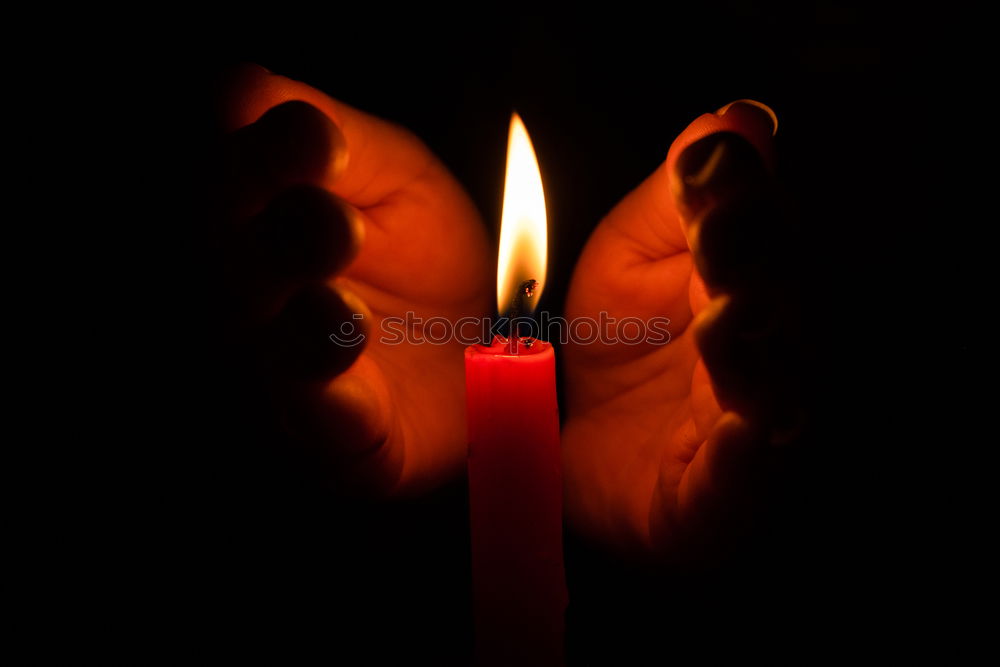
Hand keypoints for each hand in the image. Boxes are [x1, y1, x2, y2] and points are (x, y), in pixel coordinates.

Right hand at [213, 65, 490, 494]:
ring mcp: (291, 375)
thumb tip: (244, 89)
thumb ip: (334, 139)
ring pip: (269, 355)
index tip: (319, 141)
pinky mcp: (342, 441)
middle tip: (336, 225)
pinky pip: (325, 429)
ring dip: (304, 331)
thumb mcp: (392, 177)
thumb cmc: (422, 250)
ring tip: (343, 312)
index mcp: (266, 219)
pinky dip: (335, 408)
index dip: (269, 157)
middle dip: (283, 243)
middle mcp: (260, 298)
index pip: (238, 179)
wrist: (486, 337)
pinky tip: (353, 387)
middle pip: (236, 270)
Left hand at [562, 101, 804, 559]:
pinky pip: (738, 483)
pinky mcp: (718, 502)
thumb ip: (677, 195)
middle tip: (714, 229)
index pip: (760, 229)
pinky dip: (741, 460)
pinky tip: (736, 430)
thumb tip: (734, 114)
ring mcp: (749, 431)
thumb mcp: (631, 256)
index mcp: (745, 282)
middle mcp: (765, 352)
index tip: (706, 158)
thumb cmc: (620, 343)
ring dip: (750, 355)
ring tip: (724, 316)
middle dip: (750, 264)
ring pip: (774, 391)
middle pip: (781, 305)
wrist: (579, 448)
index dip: (737, 195)